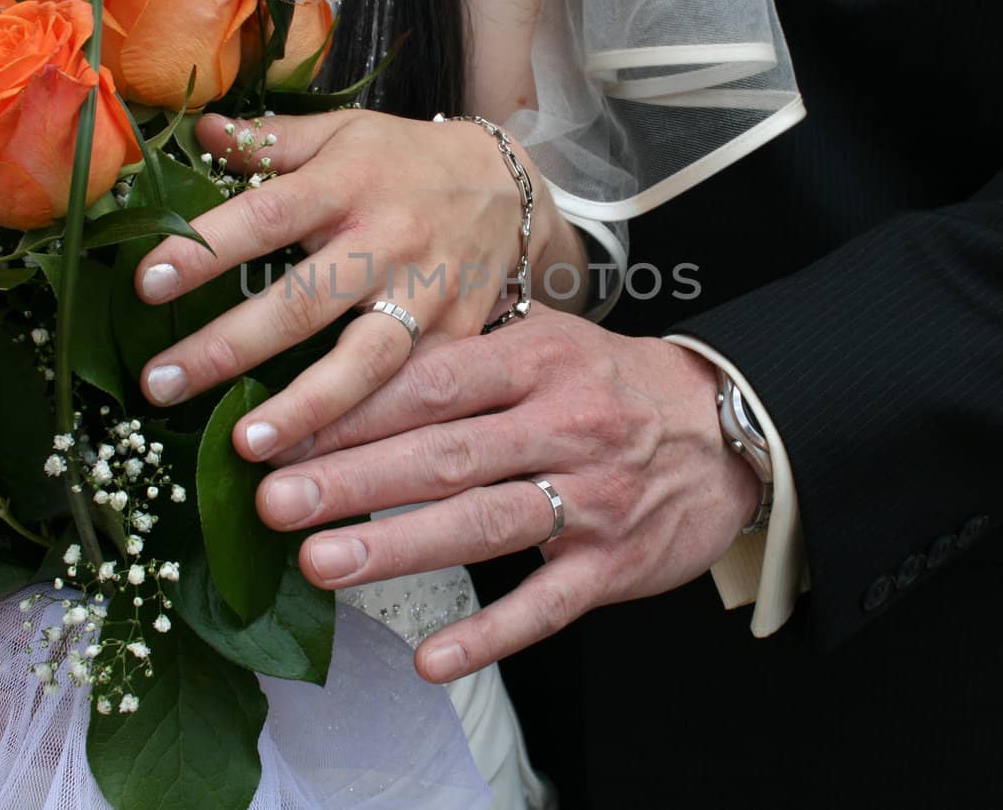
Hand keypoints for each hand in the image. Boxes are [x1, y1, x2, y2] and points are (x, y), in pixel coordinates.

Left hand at [136, 109, 544, 456]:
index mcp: (347, 185)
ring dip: (305, 410)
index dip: (207, 252)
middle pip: (304, 302)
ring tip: (247, 448)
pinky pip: (411, 393)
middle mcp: (388, 242)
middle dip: (229, 348)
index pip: (266, 217)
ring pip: (366, 363)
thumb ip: (271, 141)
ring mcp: (426, 297)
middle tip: (160, 386)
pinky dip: (370, 433)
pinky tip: (324, 469)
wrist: (508, 187)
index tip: (146, 285)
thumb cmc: (403, 160)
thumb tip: (198, 127)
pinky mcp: (457, 340)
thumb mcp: (342, 132)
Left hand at [252, 305, 760, 682]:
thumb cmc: (611, 383)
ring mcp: (592, 498)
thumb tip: (347, 370)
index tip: (274, 433)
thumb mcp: (547, 343)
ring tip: (321, 563)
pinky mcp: (614, 565)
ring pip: (485, 523)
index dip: (349, 410)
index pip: (430, 384)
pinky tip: (430, 659)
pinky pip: (546, 607)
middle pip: (446, 452)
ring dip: (399, 545)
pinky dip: (491, 636)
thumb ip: (461, 357)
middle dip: (353, 478)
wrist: (729, 430)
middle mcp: (564, 424)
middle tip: (273, 501)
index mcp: (538, 361)